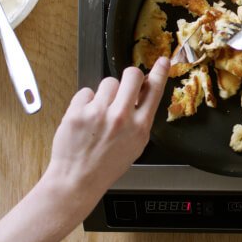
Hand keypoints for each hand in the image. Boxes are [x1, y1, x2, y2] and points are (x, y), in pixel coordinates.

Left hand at [46, 58, 169, 205]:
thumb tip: (144, 93)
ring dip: (105, 93)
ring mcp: (98, 113)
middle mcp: (121, 118)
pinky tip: (86, 117)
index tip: (163, 61)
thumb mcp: (136, 144)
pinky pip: (86, 91)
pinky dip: (85, 102)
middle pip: (132, 75)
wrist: (78, 180)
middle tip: (124, 87)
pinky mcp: (78, 112)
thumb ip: (141, 118)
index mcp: (140, 127)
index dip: (160, 72)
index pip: (154, 91)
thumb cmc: (106, 165)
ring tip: (100, 112)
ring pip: (108, 82)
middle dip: (130, 76)